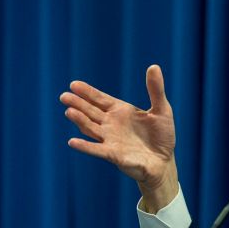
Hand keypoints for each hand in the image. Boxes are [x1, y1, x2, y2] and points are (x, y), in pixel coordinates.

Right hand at [60, 65, 177, 210]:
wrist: (164, 161)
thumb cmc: (162, 136)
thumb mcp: (162, 110)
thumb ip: (156, 90)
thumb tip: (154, 66)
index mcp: (120, 111)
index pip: (100, 99)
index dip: (87, 92)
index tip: (74, 84)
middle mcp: (111, 124)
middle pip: (90, 111)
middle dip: (78, 103)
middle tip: (64, 96)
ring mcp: (110, 139)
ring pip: (90, 128)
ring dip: (80, 121)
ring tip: (69, 111)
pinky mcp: (113, 155)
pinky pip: (96, 149)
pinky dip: (85, 146)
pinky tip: (73, 142)